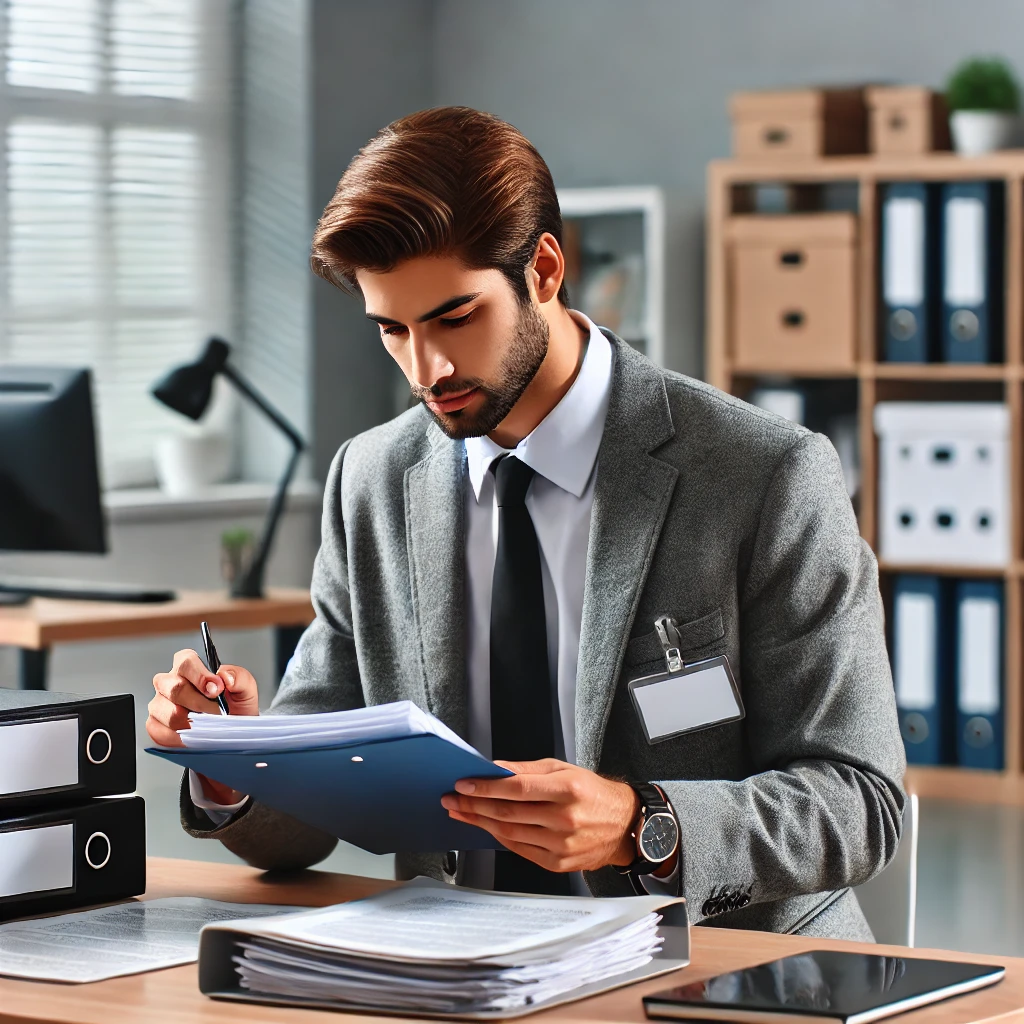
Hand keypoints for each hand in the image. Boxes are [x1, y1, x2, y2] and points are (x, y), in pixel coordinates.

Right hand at [146, 648, 259, 804]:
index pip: (186, 662)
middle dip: (200, 703)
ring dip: (193, 722)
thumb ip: (239, 677)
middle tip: (217, 712)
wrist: (231, 732)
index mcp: (189, 667)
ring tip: (208, 725)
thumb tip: (226, 677)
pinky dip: (182, 738)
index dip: (200, 676)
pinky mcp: (155, 725)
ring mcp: (159, 704)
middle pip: (175, 688)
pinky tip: (194, 736)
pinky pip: (162, 732)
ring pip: (170, 713)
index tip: (216, 689)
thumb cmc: (235, 707)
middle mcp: (169, 682)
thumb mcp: (245, 689)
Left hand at [441, 759, 640, 873]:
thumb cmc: (593, 793)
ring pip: (509, 833)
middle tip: (452, 798)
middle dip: (474, 804)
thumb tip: (495, 769)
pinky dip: (500, 837)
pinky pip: (520, 849)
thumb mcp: (564, 769)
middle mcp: (565, 819)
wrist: (624, 826)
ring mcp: (561, 844)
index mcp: (567, 790)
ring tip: (462, 812)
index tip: (464, 783)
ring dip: (480, 822)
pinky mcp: (558, 863)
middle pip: (508, 812)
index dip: (486, 786)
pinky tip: (487, 826)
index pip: (516, 788)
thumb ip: (527, 770)